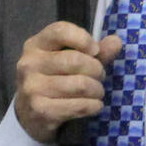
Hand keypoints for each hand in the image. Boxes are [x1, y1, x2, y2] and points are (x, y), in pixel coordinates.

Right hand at [13, 22, 123, 142]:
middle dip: (97, 70)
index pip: (60, 31)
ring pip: (81, 85)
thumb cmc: (54, 81)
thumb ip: (94, 51)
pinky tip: (94, 106)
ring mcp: (32, 87)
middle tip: (100, 77)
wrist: (30, 115)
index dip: (83, 38)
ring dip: (97, 91)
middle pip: (76, 60)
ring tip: (97, 93)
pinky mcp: (40, 110)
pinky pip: (79, 106)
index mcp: (35, 45)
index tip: (95, 51)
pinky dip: (94, 106)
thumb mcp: (70, 61)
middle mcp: (29, 64)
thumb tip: (116, 41)